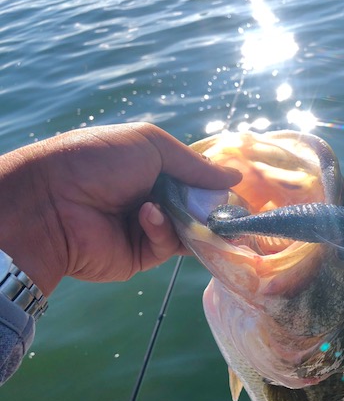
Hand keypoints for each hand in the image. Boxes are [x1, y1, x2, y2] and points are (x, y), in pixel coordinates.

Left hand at [0, 123, 240, 295]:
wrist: (50, 201)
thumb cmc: (97, 161)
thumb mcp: (150, 145)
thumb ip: (195, 164)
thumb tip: (236, 176)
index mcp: (152, 169)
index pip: (195, 178)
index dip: (215, 183)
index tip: (237, 187)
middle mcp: (153, 198)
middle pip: (198, 207)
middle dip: (212, 207)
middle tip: (231, 208)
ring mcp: (148, 228)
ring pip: (190, 230)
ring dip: (193, 221)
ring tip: (197, 214)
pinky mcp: (141, 255)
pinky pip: (168, 245)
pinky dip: (162, 229)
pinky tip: (147, 215)